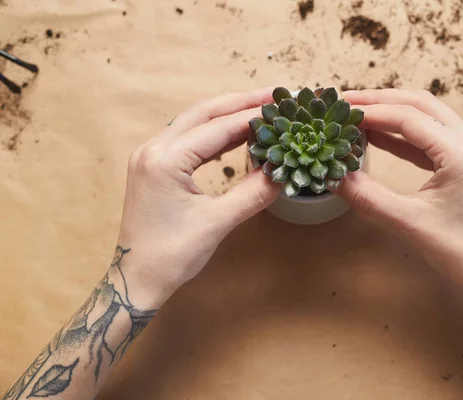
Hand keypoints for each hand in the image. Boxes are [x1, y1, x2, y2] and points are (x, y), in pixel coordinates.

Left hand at [117, 88, 279, 306]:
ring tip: (262, 110)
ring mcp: (151, 156)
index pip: (217, 128)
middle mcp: (153, 149)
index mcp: (165, 159)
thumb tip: (282, 171)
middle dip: (241, 102)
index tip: (283, 107)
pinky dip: (215, 134)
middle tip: (276, 95)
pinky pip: (189, 139)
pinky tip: (237, 135)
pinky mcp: (155, 167)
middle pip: (204, 113)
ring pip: (195, 123)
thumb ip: (253, 193)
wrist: (137, 279)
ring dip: (228, 115)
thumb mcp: (218, 222)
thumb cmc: (172, 255)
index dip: (253, 117)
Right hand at [337, 89, 462, 297]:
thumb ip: (367, 196)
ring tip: (356, 114)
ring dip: (391, 111)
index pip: (409, 118)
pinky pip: (430, 135)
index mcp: (461, 153)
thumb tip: (333, 176)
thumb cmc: (459, 250)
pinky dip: (402, 133)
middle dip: (380, 100)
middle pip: (419, 104)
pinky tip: (376, 136)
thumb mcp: (407, 222)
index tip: (341, 111)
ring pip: (426, 115)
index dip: (371, 111)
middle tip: (344, 102)